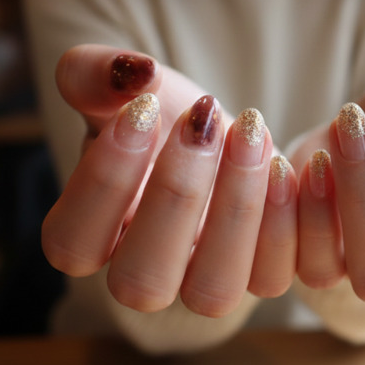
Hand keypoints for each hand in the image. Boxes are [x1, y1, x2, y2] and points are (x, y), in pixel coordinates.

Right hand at [41, 45, 297, 316]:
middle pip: (141, 282)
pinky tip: (291, 162)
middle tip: (201, 122)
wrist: (222, 133)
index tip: (143, 110)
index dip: (103, 183)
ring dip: (237, 210)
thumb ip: (97, 73)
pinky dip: (290, 221)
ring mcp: (206, 285)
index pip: (73, 245)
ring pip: (215, 291)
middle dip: (175, 194)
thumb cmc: (161, 117)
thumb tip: (132, 73)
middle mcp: (147, 276)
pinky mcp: (263, 275)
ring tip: (250, 133)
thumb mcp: (121, 87)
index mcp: (93, 237)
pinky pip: (277, 277)